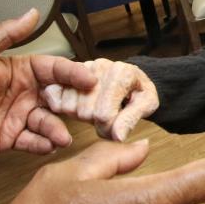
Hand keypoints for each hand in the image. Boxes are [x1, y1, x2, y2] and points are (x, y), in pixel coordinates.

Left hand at [0, 8, 97, 155]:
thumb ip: (7, 34)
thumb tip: (33, 12)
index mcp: (21, 70)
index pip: (54, 70)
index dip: (73, 73)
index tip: (89, 79)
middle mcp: (25, 93)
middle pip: (60, 97)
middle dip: (76, 103)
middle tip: (90, 110)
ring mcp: (19, 117)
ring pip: (48, 122)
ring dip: (58, 128)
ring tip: (62, 135)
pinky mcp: (10, 138)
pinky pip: (33, 142)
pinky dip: (43, 144)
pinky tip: (49, 144)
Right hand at [41, 56, 158, 140]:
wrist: (132, 79)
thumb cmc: (140, 92)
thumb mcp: (147, 104)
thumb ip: (131, 120)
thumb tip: (117, 136)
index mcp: (122, 73)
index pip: (104, 113)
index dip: (109, 128)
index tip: (117, 127)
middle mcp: (100, 67)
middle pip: (85, 112)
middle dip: (96, 122)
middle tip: (108, 117)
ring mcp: (82, 69)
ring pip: (70, 107)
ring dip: (81, 115)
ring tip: (97, 108)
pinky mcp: (68, 73)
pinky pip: (56, 97)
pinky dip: (65, 107)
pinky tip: (81, 106)